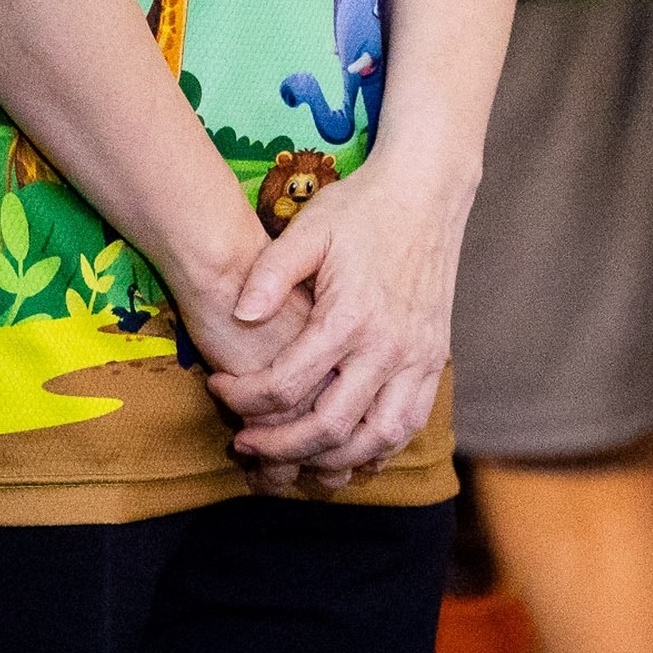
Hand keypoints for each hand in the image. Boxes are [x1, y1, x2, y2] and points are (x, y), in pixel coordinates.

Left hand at [205, 152, 468, 482]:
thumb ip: (272, 273)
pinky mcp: (434, 361)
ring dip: (331, 460)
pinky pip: (408, 425)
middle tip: (244, 442)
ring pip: (377, 440)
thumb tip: (239, 315)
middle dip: (281, 446)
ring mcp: (418, 359)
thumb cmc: (361, 208)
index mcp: (351, 315)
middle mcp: (389, 346)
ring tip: (291, 455)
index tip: (218, 389)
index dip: (245, 396)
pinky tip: (344, 448)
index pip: (288, 383)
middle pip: (332, 427)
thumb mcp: (309, 227)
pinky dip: (376, 448)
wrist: (426, 192)